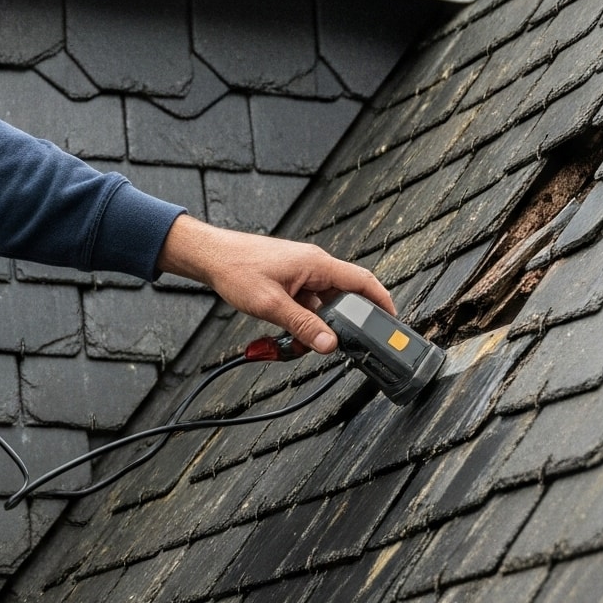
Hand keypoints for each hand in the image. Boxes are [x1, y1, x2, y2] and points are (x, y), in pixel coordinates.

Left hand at [158, 217, 393, 354]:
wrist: (209, 256)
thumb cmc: (236, 269)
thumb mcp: (271, 304)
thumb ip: (303, 326)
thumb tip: (331, 345)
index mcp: (317, 264)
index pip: (363, 282)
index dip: (382, 302)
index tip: (393, 323)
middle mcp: (314, 266)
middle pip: (344, 298)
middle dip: (341, 326)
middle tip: (335, 346)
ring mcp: (302, 274)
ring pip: (323, 306)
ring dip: (316, 327)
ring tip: (299, 343)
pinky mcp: (290, 281)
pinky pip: (307, 305)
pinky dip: (302, 322)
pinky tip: (288, 335)